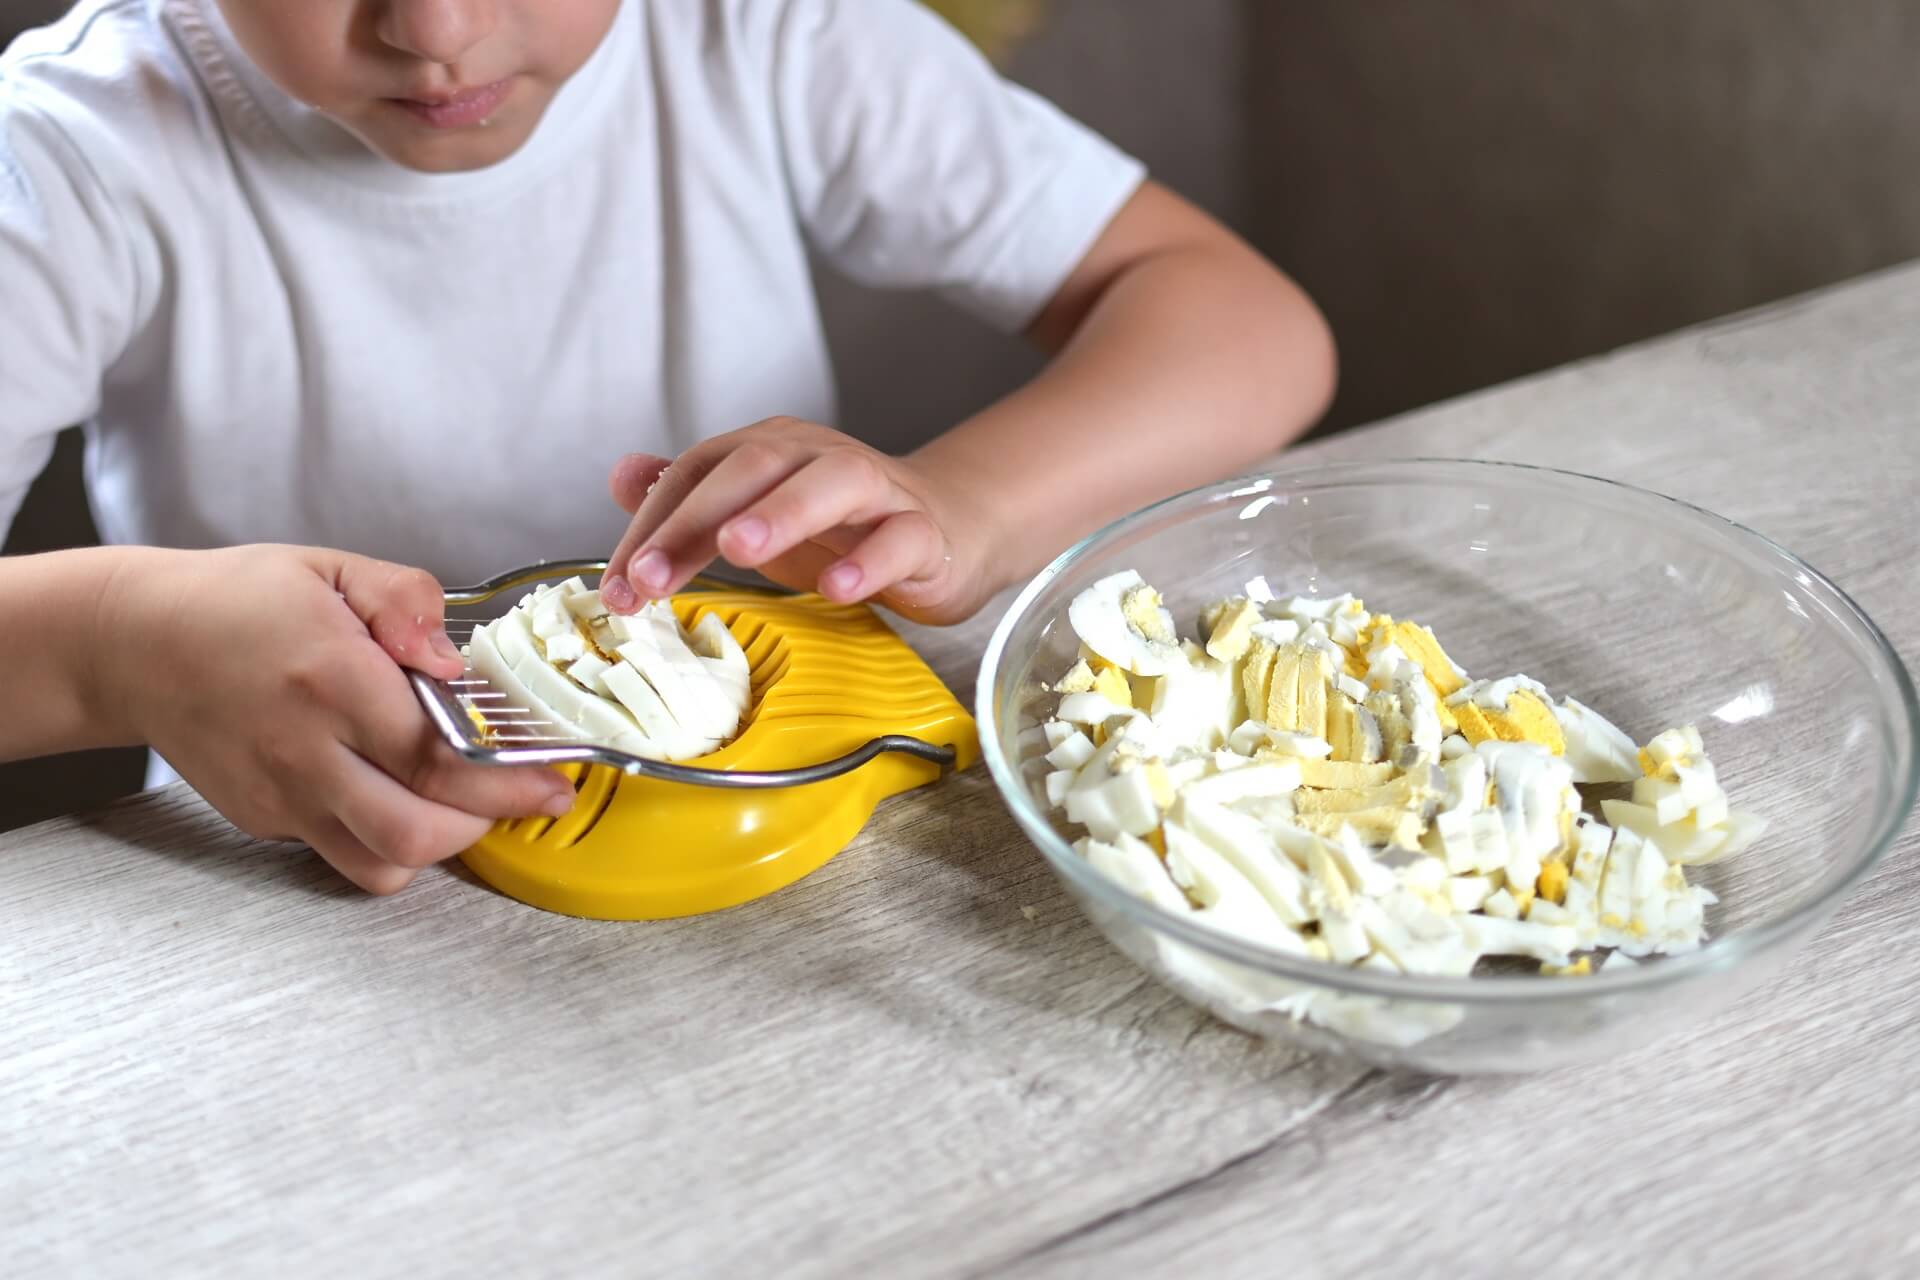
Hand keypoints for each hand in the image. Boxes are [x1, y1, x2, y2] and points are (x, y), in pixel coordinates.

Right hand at [102, 546, 577, 892]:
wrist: (135, 643)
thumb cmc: (237, 601)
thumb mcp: (331, 568)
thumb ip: (407, 601)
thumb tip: (454, 659)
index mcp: (332, 679)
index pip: (440, 755)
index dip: (510, 779)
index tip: (555, 778)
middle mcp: (305, 750)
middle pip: (417, 831)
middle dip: (489, 822)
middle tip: (524, 795)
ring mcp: (282, 795)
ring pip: (382, 865)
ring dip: (440, 844)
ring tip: (466, 802)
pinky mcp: (266, 820)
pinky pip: (344, 855)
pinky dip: (390, 842)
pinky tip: (405, 797)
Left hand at [599, 418, 991, 623]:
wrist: (948, 530)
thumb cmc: (842, 526)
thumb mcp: (755, 512)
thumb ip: (690, 496)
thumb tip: (621, 475)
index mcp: (770, 449)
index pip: (698, 473)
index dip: (653, 525)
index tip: (621, 585)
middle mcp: (818, 457)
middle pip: (754, 467)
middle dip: (696, 521)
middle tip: (652, 576)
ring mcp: (877, 491)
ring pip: (831, 484)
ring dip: (781, 513)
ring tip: (738, 550)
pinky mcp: (924, 532)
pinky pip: (899, 538)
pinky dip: (869, 560)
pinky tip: (837, 587)